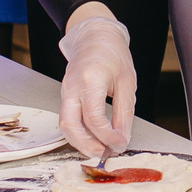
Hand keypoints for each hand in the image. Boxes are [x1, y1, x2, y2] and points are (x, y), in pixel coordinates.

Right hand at [57, 12, 135, 158]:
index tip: (119, 144)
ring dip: (80, 142)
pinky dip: (78, 133)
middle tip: (103, 155)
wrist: (95, 37)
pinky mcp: (65, 96)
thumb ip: (124, 113)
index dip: (107, 136)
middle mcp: (72, 86)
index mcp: (90, 79)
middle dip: (86, 145)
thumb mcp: (126, 83)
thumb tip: (122, 139)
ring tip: (99, 150)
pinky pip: (67, 119)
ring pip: (65, 125)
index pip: (93, 117)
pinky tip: (92, 139)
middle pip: (70, 125)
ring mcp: (65, 91)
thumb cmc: (112, 55)